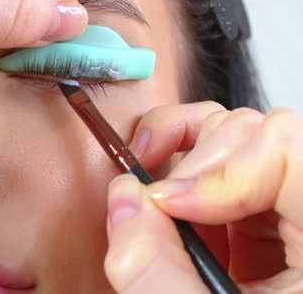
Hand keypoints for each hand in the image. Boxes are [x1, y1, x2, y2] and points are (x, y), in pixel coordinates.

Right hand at [104, 102, 302, 292]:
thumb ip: (158, 275)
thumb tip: (123, 200)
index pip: (287, 150)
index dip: (217, 168)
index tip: (166, 206)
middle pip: (261, 134)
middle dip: (195, 154)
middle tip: (150, 192)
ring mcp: (291, 214)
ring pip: (241, 138)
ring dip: (185, 152)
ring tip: (150, 178)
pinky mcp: (264, 221)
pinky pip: (222, 168)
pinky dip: (182, 173)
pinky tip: (162, 198)